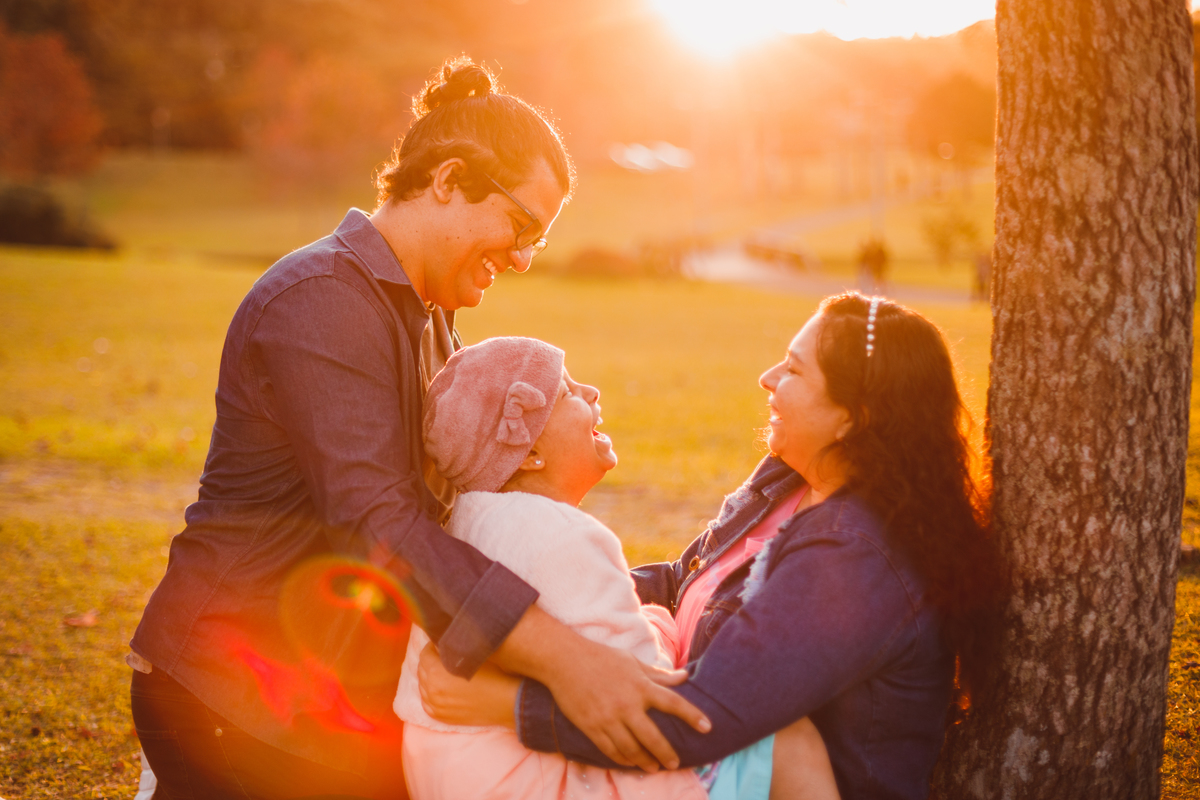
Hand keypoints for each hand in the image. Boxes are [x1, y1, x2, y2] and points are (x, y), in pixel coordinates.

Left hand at [418, 642, 519, 727]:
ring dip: (430, 677)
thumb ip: (453, 647)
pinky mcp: (441, 717)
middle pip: (422, 670)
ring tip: (444, 672)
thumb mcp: (473, 655)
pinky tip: (442, 688)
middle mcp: (432, 691)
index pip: (425, 654)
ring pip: (423, 686)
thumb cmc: (494, 675)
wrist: (507, 703)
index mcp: (436, 673)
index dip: (433, 646)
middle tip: (443, 656)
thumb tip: (442, 641)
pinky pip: (427, 702)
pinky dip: (431, 694)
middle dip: (431, 661)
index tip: (443, 643)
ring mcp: (435, 706)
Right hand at [493, 606, 710, 772]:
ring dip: (645, 761)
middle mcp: (627, 705)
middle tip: (675, 762)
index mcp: (640, 686)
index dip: (692, 716)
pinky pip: (611, 750)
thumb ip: (659, 674)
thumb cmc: (601, 657)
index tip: (707, 727)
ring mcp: (608, 718)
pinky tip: (631, 763)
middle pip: (653, 737)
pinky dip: (623, 759)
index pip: (672, 703)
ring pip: (631, 749)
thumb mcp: (632, 661)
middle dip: (667, 753)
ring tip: (654, 767)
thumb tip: (684, 677)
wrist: (564, 660)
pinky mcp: (592, 727)